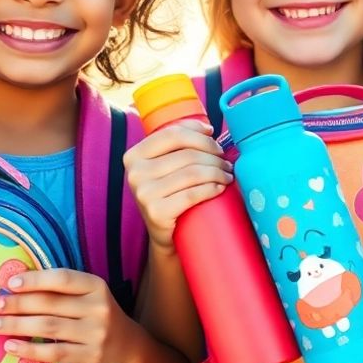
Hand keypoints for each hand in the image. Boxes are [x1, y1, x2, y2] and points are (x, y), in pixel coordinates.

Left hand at [0, 268, 142, 362]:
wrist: (127, 346)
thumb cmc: (96, 315)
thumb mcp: (88, 296)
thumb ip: (61, 290)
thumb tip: (15, 286)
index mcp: (96, 286)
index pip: (62, 278)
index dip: (35, 280)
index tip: (10, 283)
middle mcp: (98, 307)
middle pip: (50, 304)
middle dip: (18, 304)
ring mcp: (96, 333)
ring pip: (48, 327)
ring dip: (16, 326)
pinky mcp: (90, 356)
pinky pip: (54, 353)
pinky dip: (29, 350)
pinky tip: (11, 347)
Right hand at [123, 121, 232, 255]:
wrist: (164, 234)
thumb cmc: (170, 193)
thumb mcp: (165, 166)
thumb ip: (177, 145)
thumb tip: (208, 128)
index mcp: (134, 155)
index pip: (173, 134)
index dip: (198, 134)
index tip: (215, 137)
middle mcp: (135, 173)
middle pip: (187, 154)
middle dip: (214, 156)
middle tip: (226, 163)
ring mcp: (144, 194)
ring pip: (193, 173)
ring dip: (217, 172)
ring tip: (228, 175)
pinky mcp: (156, 213)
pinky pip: (192, 194)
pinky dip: (212, 189)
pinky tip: (221, 187)